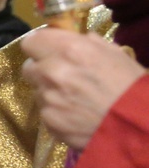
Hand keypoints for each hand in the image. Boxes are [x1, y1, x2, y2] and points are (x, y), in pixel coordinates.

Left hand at [21, 28, 144, 149]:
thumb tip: (74, 39)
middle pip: (29, 66)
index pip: (31, 41)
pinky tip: (76, 114)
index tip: (48, 50)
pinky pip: (44, 110)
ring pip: (36, 89)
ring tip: (75, 98)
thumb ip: (88, 43)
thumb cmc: (132, 88)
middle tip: (62, 75)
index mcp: (69, 50)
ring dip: (49, 91)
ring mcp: (48, 98)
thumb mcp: (115, 55)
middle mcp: (52, 71)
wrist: (140, 128)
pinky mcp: (49, 120)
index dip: (40, 46)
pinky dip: (56, 111)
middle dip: (43, 69)